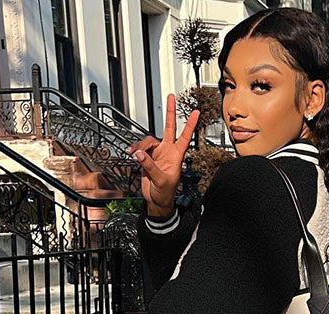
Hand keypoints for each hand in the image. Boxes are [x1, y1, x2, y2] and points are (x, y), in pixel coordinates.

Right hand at [127, 94, 199, 214]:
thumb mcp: (161, 180)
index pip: (185, 136)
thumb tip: (140, 154)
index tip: (196, 112)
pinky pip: (140, 148)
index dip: (190, 124)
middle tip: (171, 97)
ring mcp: (157, 153)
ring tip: (136, 155)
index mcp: (176, 156)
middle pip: (169, 127)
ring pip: (148, 140)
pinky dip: (135, 150)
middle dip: (170, 112)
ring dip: (141, 145)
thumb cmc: (165, 193)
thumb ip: (150, 166)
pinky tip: (132, 154)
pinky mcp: (147, 157)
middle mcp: (168, 151)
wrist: (156, 201)